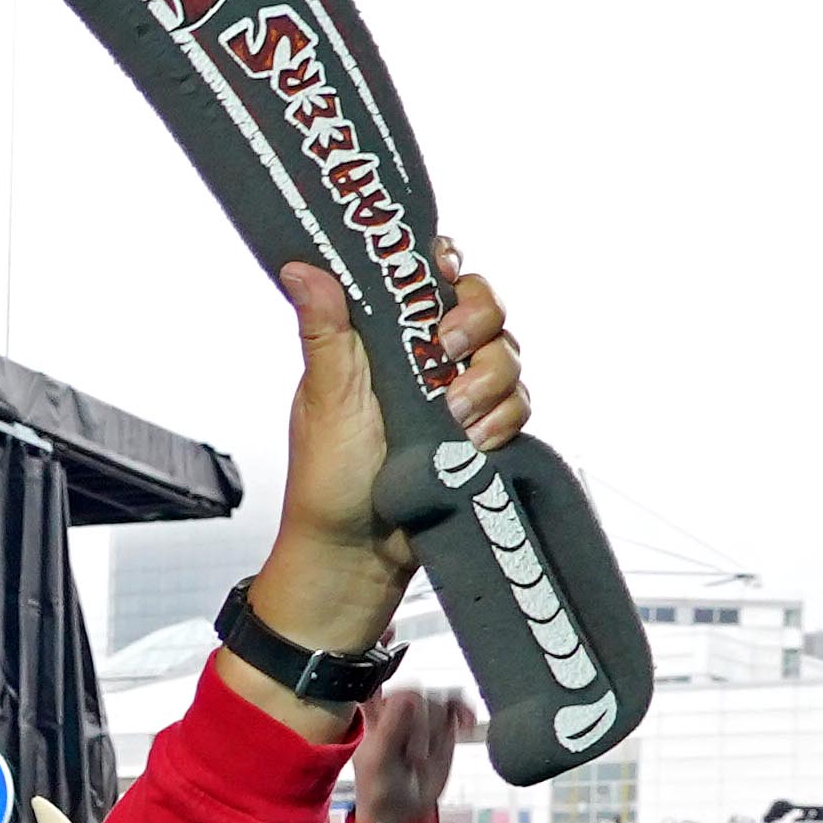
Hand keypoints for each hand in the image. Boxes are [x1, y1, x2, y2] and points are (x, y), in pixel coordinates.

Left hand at [247, 249, 525, 671]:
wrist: (355, 556)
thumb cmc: (328, 481)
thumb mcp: (324, 397)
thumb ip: (327, 329)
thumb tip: (303, 266)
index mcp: (382, 339)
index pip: (429, 278)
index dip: (445, 266)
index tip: (443, 271)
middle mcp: (424, 360)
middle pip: (483, 307)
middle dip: (476, 322)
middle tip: (447, 350)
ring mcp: (456, 395)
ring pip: (507, 354)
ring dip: (488, 380)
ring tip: (452, 417)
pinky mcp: (481, 432)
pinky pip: (519, 405)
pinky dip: (501, 420)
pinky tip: (472, 443)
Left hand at [346, 683, 468, 822]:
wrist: (401, 812)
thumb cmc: (379, 789)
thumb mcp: (377, 761)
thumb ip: (391, 728)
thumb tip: (409, 698)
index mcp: (372, 715)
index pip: (381, 683)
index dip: (394, 689)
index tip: (404, 708)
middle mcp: (397, 712)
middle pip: (415, 694)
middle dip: (419, 725)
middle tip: (412, 756)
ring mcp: (421, 718)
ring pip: (436, 700)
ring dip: (435, 729)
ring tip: (424, 758)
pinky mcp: (442, 726)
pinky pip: (456, 705)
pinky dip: (464, 710)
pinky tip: (465, 724)